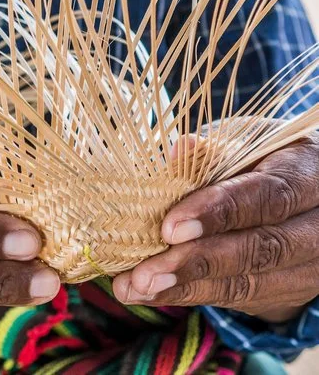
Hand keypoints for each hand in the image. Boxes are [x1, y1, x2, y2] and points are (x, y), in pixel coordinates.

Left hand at [113, 137, 318, 320]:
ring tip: (138, 287)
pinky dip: (192, 295)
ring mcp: (310, 264)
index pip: (267, 196)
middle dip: (197, 262)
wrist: (304, 195)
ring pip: (250, 282)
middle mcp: (318, 224)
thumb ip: (216, 150)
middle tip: (145, 272)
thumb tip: (180, 149)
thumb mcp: (248, 142)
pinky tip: (152, 292)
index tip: (170, 227)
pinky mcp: (291, 291)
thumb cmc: (265, 157)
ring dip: (187, 288)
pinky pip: (241, 297)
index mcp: (308, 172)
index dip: (219, 212)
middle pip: (260, 249)